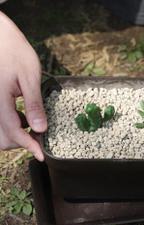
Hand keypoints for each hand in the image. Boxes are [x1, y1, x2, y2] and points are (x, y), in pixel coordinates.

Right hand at [0, 12, 46, 160]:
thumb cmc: (13, 51)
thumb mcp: (29, 77)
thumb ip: (33, 104)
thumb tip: (40, 129)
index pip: (14, 132)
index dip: (29, 146)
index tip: (42, 155)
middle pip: (3, 138)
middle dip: (21, 142)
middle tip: (39, 137)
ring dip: (15, 135)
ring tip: (32, 125)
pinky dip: (11, 125)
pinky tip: (23, 116)